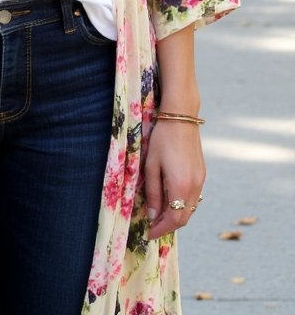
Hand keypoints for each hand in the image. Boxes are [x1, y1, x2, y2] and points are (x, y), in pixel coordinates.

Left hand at [144, 120, 204, 239]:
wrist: (181, 117)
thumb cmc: (161, 140)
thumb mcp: (151, 166)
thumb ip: (153, 193)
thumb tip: (152, 216)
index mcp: (181, 186)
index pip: (174, 219)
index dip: (160, 229)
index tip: (148, 234)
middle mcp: (195, 186)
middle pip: (184, 218)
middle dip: (168, 226)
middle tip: (152, 227)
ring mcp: (201, 180)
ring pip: (190, 209)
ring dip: (176, 216)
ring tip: (158, 215)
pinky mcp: (202, 174)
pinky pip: (193, 198)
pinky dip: (182, 205)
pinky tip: (170, 200)